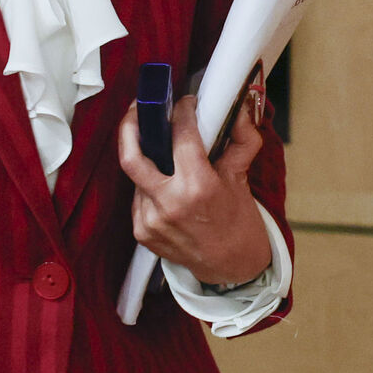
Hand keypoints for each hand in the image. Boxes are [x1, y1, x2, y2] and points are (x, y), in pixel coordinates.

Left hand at [118, 78, 271, 288]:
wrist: (232, 267)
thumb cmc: (239, 223)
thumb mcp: (242, 179)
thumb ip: (241, 141)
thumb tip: (238, 109)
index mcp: (198, 187)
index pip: (180, 135)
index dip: (182, 112)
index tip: (185, 104)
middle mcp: (169, 204)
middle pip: (131, 155)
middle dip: (131, 124)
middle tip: (138, 109)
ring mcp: (151, 221)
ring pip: (135, 176)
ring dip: (146, 158)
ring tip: (160, 151)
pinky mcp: (141, 233)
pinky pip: (138, 197)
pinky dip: (148, 184)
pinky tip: (164, 183)